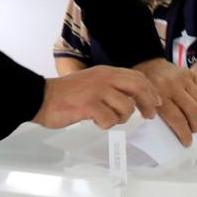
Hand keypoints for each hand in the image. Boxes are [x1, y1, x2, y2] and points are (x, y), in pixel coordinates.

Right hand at [33, 66, 160, 129]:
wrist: (40, 97)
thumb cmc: (66, 94)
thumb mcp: (92, 83)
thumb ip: (111, 87)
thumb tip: (132, 99)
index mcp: (106, 72)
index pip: (137, 77)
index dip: (150, 90)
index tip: (157, 102)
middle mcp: (104, 78)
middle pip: (138, 87)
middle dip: (148, 103)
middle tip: (149, 116)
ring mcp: (97, 91)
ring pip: (126, 107)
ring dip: (121, 118)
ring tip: (108, 119)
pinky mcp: (89, 106)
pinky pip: (109, 120)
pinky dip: (106, 125)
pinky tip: (95, 122)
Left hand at [135, 59, 196, 145]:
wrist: (147, 61)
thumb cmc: (143, 84)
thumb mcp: (140, 99)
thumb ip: (152, 114)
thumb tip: (166, 131)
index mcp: (158, 94)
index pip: (177, 119)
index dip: (184, 134)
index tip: (186, 142)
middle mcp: (173, 85)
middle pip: (193, 112)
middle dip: (196, 126)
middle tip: (192, 131)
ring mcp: (184, 78)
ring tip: (196, 121)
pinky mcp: (191, 74)